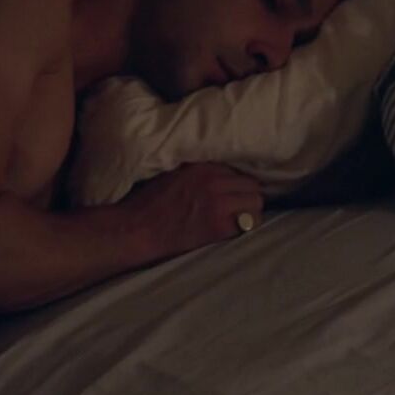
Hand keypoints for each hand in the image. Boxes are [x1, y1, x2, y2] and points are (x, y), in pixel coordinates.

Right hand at [121, 163, 263, 258]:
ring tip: (238, 215)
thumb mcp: (174, 172)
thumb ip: (198, 169)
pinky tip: (233, 227)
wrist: (139, 227)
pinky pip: (249, 223)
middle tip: (238, 203)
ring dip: (250, 209)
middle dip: (247, 194)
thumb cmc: (150, 201)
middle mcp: (214, 182)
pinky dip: (245, 225)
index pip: (238, 169)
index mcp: (203, 167)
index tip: (232, 189)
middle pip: (252, 185)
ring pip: (255, 203)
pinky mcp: (219, 226)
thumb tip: (218, 171)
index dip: (236, 180)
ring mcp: (219, 204)